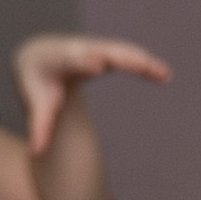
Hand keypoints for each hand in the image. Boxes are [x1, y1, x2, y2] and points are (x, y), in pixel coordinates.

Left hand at [10, 33, 170, 154]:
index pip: (71, 58)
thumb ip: (39, 126)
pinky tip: (164, 74)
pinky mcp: (107, 51)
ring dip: (141, 60)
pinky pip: (127, 55)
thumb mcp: (36, 103)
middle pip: (101, 50)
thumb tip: (36, 152)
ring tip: (164, 73)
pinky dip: (145, 63)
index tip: (98, 64)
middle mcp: (77, 48)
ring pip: (119, 50)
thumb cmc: (37, 83)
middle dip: (121, 56)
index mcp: (56, 59)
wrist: (39, 57)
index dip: (84, 60)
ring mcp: (94, 47)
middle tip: (142, 64)